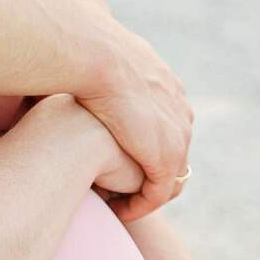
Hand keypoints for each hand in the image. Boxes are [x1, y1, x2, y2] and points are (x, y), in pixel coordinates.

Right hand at [34, 0, 192, 221]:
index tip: (118, 155)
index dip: (144, 141)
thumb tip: (80, 48)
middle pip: (175, 151)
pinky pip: (158, 194)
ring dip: (147, 192)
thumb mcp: (96, 54)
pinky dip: (141, 205)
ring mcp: (177, 135)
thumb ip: (95, 61)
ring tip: (120, 204)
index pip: (166, 122)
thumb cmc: (82, 52)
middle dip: (152, 170)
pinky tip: (119, 210)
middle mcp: (179, 110)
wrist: (93, 59)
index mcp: (166, 83)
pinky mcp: (166, 159)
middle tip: (123, 187)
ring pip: (169, 176)